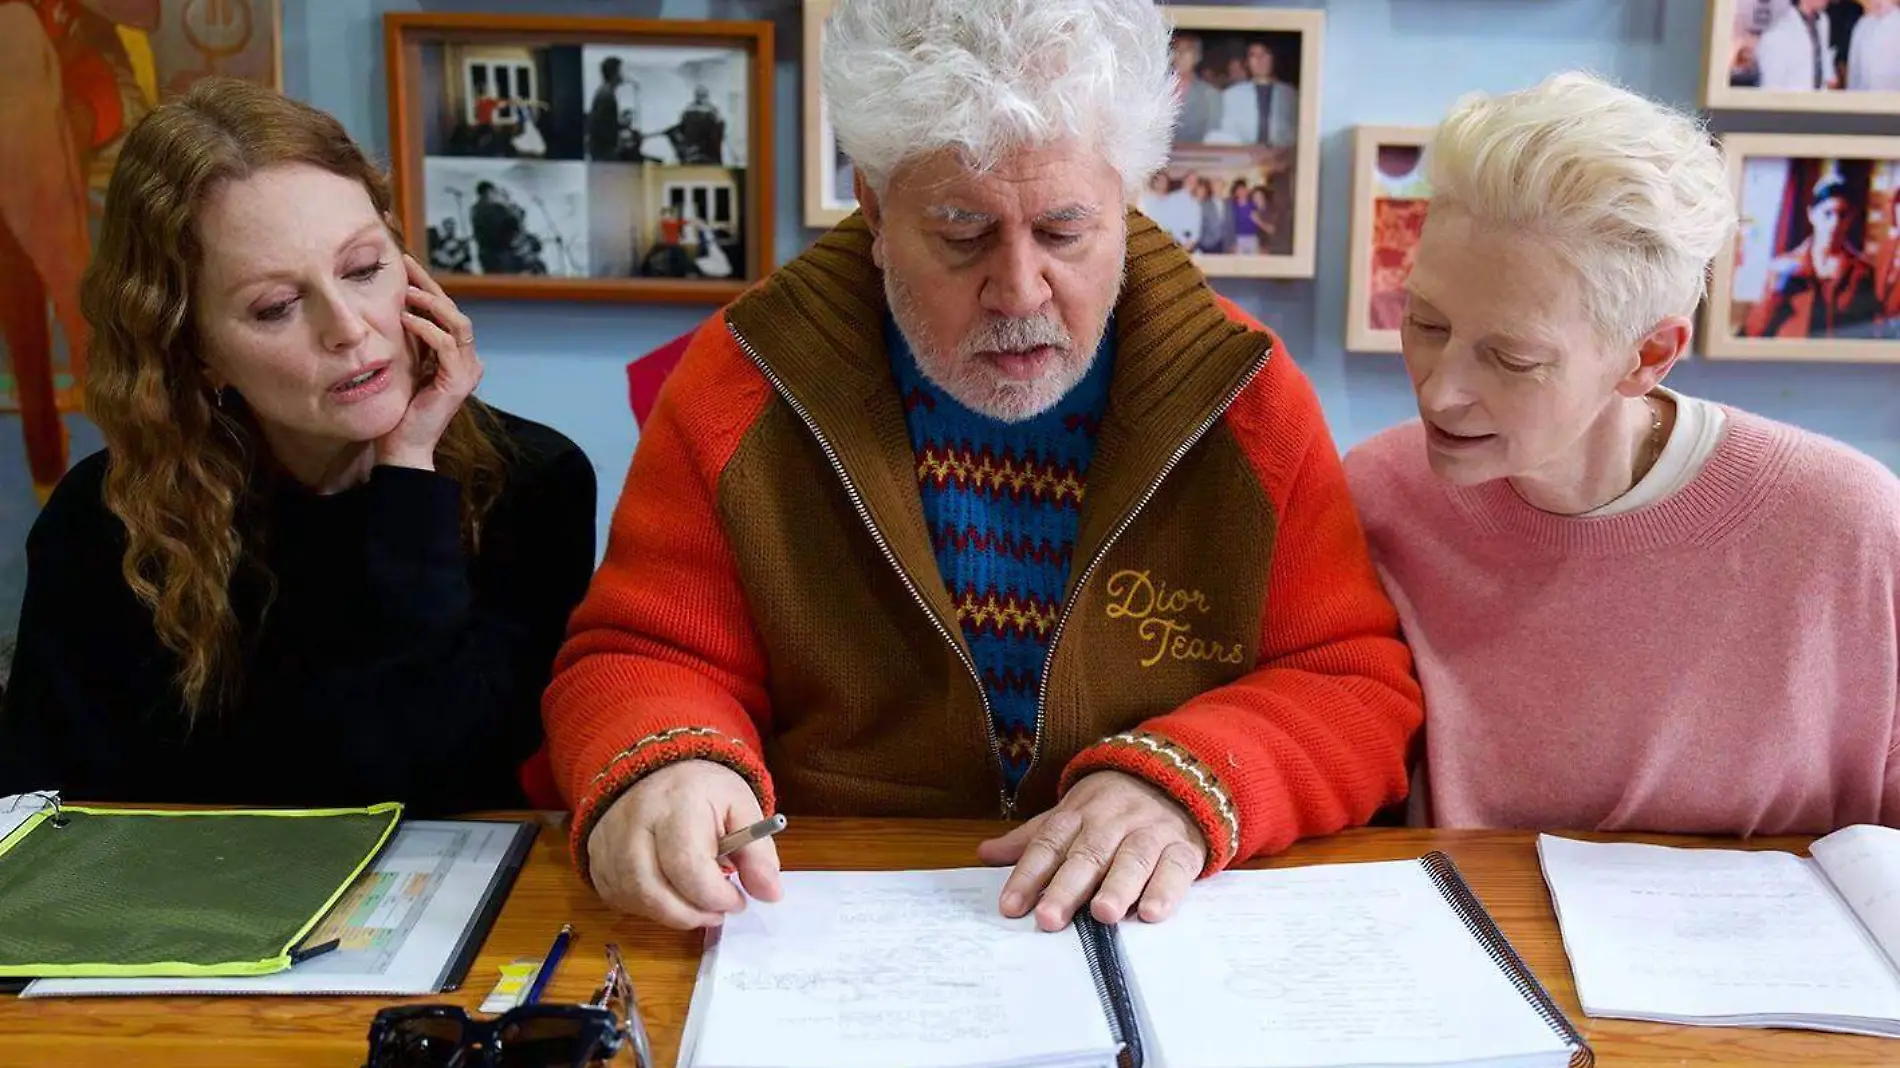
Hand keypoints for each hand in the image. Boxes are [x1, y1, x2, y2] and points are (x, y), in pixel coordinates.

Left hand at [380, 254, 482, 470]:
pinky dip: (427, 328)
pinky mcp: (458, 382)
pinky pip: (447, 345)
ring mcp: (466, 372)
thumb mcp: (404, 364)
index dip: (427, 286)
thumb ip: (409, 340)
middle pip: (454, 311)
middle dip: (430, 286)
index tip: (405, 266)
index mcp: (456, 356)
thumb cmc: (399, 409)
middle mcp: (467, 361)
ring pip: (458, 323)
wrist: (402, 445)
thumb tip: (395, 306)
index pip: (446, 312)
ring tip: (406, 293)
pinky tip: (405, 319)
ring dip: (432, 304)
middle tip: (406, 266)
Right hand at [587, 759, 782, 929]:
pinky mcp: (595, 857)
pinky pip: (618, 897)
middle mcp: (634, 823)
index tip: (738, 899)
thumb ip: (758, 853)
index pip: (687, 866)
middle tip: (718, 912)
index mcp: (676, 805)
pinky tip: (669, 894)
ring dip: (671, 915)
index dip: (716, 896)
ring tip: (697, 905)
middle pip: (653, 891)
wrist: (657, 767)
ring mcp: (608, 841)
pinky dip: (647, 908)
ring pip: (634, 900)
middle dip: (693, 914)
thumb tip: (771, 895)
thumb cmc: (703, 791)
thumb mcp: (741, 808)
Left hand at [976, 770, 1205, 931]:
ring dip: (1118, 886)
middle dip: (1067, 887)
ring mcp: (1150, 832)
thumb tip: (984, 854)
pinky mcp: (1183, 848)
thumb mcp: (1070, 814)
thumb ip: (1032, 838)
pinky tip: (1151, 912)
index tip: (1010, 907)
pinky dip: (1165, 889)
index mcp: (1079, 813)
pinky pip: (1175, 868)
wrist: (1176, 776)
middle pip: (1088, 855)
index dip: (1027, 876)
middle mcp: (1112, 822)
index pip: (1048, 845)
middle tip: (1050, 918)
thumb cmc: (1113, 806)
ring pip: (1133, 859)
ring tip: (1103, 914)